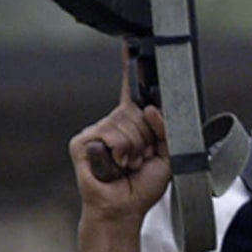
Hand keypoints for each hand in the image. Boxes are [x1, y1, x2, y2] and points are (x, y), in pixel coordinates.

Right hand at [70, 62, 171, 223]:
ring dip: (134, 150)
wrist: (124, 208)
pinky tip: (113, 166)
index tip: (131, 43)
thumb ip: (167, 128)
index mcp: (133, 122)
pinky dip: (119, 154)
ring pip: (126, 127)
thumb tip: (150, 109)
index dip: (131, 67)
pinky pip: (111, 137)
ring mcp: (96, 130)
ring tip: (128, 165)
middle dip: (147, 138)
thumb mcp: (169, 153)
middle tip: (140, 159)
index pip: (131, 89)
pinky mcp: (82, 142)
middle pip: (138, 112)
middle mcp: (113, 122)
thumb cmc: (143, 184)